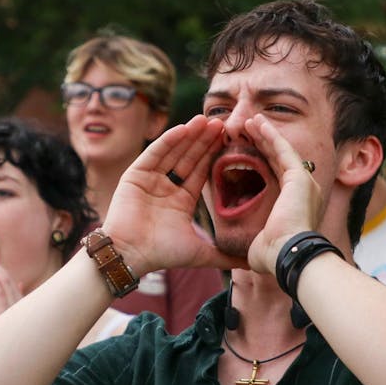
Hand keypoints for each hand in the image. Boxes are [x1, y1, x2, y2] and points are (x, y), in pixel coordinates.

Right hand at [103, 115, 245, 273]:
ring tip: (206, 119)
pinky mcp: (134, 175)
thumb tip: (253, 265)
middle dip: (204, 140)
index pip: (200, 172)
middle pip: (188, 158)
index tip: (229, 140)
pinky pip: (154, 153)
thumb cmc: (162, 254)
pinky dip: (168, 140)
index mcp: (180, 201)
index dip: (213, 155)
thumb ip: (225, 257)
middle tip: (222, 122)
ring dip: (189, 135)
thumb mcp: (200, 253)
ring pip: (173, 151)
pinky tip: (184, 128)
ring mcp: (149, 180)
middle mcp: (165, 187)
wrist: (132, 255)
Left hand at [243, 115, 324, 272]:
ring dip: (265, 134)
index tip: (245, 151)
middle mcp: (305, 191)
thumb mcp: (259, 242)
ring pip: (281, 151)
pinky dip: (270, 135)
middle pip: (279, 160)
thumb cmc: (272, 257)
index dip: (261, 161)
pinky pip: (283, 149)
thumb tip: (236, 249)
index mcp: (296, 205)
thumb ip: (253, 236)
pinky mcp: (299, 177)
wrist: (287, 256)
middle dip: (263, 143)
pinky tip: (258, 123)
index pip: (276, 175)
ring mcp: (304, 182)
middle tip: (247, 129)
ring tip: (251, 121)